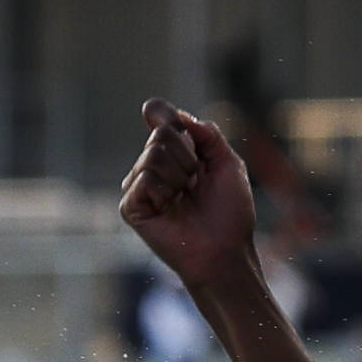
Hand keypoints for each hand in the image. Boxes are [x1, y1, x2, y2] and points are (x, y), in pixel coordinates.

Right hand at [118, 98, 258, 290]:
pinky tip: (170, 208)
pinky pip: (145, 178)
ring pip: (153, 154)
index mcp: (176, 157)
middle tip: (196, 182)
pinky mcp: (131, 206)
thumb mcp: (228, 164)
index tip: (154, 111)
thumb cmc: (230, 212)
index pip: (161, 123)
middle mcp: (154, 169)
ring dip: (180, 175)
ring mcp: (140, 188)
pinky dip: (165, 190)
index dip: (161, 115)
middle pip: (160, 134)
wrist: (225, 249)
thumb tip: (178, 116)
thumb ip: (208, 135)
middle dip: (188, 156)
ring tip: (185, 198)